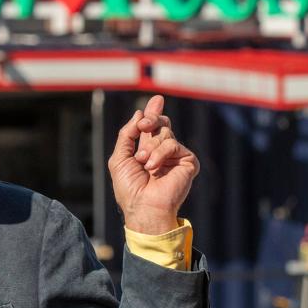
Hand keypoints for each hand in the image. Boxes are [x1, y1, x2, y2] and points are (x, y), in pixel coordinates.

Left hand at [108, 95, 198, 234]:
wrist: (143, 207)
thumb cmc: (129, 189)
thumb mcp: (119, 158)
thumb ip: (126, 135)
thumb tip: (138, 114)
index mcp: (147, 152)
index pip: (152, 128)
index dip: (153, 113)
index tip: (156, 99)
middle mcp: (162, 153)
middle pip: (161, 124)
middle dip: (152, 119)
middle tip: (144, 124)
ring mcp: (175, 157)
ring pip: (165, 133)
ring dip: (150, 147)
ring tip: (144, 163)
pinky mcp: (187, 162)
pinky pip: (173, 144)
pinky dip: (160, 153)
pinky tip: (154, 167)